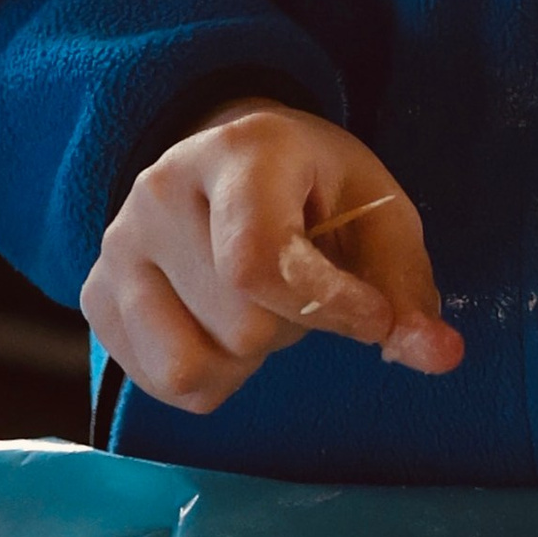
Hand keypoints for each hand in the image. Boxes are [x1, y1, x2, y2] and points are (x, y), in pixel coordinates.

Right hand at [82, 100, 461, 413]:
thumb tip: (442, 356)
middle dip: (292, 326)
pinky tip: (218, 324)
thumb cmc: (315, 189)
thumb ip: (406, 287)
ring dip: (247, 358)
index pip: (258, 261)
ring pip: (193, 366)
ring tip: (256, 306)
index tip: (375, 321)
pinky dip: (209, 375)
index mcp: (241, 151)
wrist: (228, 159)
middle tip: (299, 283)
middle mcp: (161, 190)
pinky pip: (161, 385)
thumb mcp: (376, 215)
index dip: (325, 309)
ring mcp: (117, 244)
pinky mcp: (95, 295)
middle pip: (240, 325)